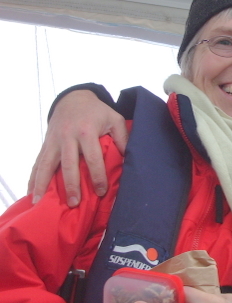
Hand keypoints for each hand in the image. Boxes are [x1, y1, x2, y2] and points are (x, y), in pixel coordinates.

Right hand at [27, 90, 127, 206]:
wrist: (73, 99)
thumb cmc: (97, 112)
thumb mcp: (114, 119)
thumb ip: (122, 137)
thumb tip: (129, 159)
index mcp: (87, 131)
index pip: (93, 157)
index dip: (98, 176)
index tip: (101, 192)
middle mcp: (68, 137)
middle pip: (68, 164)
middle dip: (71, 185)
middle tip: (74, 203)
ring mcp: (53, 141)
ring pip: (46, 164)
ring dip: (43, 184)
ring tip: (39, 203)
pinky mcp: (45, 144)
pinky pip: (37, 162)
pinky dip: (33, 178)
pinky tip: (30, 193)